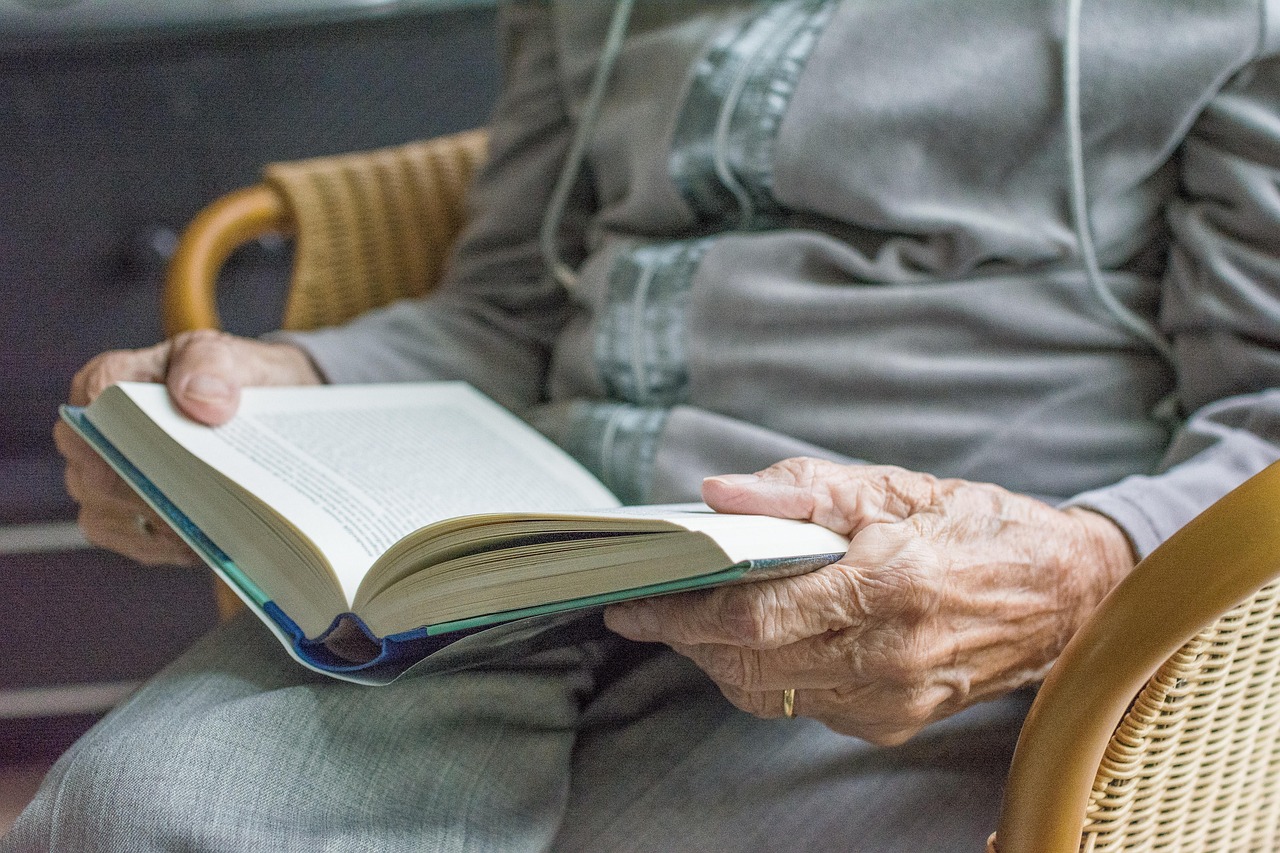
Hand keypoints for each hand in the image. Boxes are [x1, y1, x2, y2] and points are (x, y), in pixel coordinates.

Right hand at [53, 330, 322, 565]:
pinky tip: (201, 545)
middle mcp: (97, 432)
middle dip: (140, 489)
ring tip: (202, 529)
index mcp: (113, 380)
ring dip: (151, 525)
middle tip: (191, 501)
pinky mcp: (127, 513)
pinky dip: (162, 546)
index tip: (158, 454)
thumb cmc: (235, 377)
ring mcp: (106, 477)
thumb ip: (213, 367)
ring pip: (103, 512)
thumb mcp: (233, 357)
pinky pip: (127, 540)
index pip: (94, 404)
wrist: (264, 406)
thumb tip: (200, 401)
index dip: (119, 432)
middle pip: (93, 470)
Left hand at [604, 457, 1135, 744]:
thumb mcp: (896, 485)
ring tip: (696, 615)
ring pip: (766, 691)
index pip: (751, 615)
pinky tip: (764, 635)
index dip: (679, 612)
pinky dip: (767, 671)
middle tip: (650, 604)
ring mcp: (892, 701)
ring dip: (718, 656)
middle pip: (747, 662)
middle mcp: (888, 657)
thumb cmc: (979, 528)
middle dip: (685, 636)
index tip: (631, 600)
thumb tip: (718, 494)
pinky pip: (803, 704)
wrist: (1068, 596)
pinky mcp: (894, 723)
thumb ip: (802, 489)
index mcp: (888, 586)